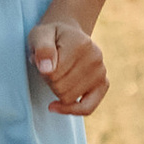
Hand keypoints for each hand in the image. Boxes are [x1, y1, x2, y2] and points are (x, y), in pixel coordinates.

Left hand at [30, 0, 109, 115]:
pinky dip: (72, 110)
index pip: (54, 74)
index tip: (42, 61)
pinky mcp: (103, 84)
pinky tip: (58, 106)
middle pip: (62, 89)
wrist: (67, 34)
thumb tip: (46, 70)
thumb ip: (42, 49)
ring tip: (58, 75)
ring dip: (58, 91)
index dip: (43, 72)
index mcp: (81, 43)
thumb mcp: (39, 35)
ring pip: (70, 99)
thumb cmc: (50, 36)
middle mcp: (96, 57)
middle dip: (50, 82)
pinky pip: (88, 108)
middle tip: (50, 68)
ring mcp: (101, 72)